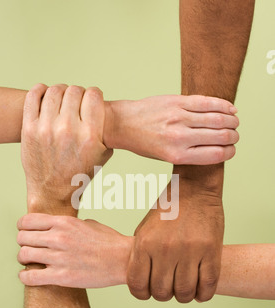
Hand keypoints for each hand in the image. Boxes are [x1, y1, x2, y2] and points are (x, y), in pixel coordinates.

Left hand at [17, 214, 130, 287]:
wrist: (125, 260)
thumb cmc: (109, 242)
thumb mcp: (88, 224)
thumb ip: (68, 224)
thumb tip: (56, 227)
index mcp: (64, 222)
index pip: (27, 221)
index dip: (23, 228)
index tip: (26, 233)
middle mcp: (59, 237)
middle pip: (22, 238)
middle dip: (24, 243)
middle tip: (30, 249)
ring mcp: (60, 257)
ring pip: (23, 255)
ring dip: (24, 259)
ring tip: (31, 262)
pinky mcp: (62, 276)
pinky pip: (31, 277)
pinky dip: (25, 277)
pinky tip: (29, 276)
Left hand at [21, 83, 112, 213]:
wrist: (53, 192)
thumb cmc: (80, 173)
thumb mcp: (103, 154)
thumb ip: (104, 128)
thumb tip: (102, 104)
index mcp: (90, 136)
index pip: (94, 95)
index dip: (94, 94)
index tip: (92, 99)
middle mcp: (68, 130)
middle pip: (74, 91)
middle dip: (78, 94)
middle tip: (76, 101)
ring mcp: (46, 129)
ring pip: (54, 91)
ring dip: (60, 91)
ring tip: (62, 99)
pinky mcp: (29, 130)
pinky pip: (32, 97)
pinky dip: (40, 90)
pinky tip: (45, 94)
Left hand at [105, 95, 238, 164]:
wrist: (123, 124)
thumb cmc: (144, 143)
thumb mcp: (165, 156)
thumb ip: (190, 153)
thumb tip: (218, 146)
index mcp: (177, 155)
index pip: (216, 154)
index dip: (230, 152)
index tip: (232, 149)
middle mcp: (180, 137)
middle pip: (220, 136)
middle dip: (233, 136)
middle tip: (235, 135)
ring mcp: (179, 117)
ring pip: (217, 118)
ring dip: (232, 120)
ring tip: (234, 122)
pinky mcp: (177, 101)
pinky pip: (207, 102)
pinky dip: (223, 105)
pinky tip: (230, 109)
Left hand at [126, 177, 223, 302]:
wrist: (194, 190)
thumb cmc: (168, 210)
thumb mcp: (144, 230)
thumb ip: (140, 256)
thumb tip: (142, 283)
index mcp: (145, 243)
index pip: (138, 285)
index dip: (142, 293)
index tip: (148, 291)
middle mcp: (166, 249)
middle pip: (162, 292)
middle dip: (163, 295)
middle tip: (168, 288)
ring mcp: (190, 251)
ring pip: (185, 293)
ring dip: (183, 296)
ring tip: (184, 288)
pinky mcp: (211, 251)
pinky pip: (208, 285)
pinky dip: (203, 294)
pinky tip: (199, 290)